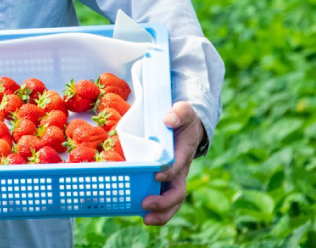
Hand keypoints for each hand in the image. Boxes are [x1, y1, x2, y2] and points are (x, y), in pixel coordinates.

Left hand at [141, 101, 204, 226]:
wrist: (188, 126)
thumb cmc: (184, 119)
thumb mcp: (184, 110)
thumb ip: (178, 113)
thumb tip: (167, 120)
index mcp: (184, 153)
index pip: (178, 167)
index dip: (168, 173)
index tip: (156, 175)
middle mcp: (180, 170)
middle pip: (177, 192)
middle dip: (163, 202)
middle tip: (146, 205)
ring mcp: (174, 177)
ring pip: (172, 201)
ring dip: (161, 213)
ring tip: (145, 219)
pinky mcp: (166, 179)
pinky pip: (163, 197)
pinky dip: (155, 208)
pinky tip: (140, 211)